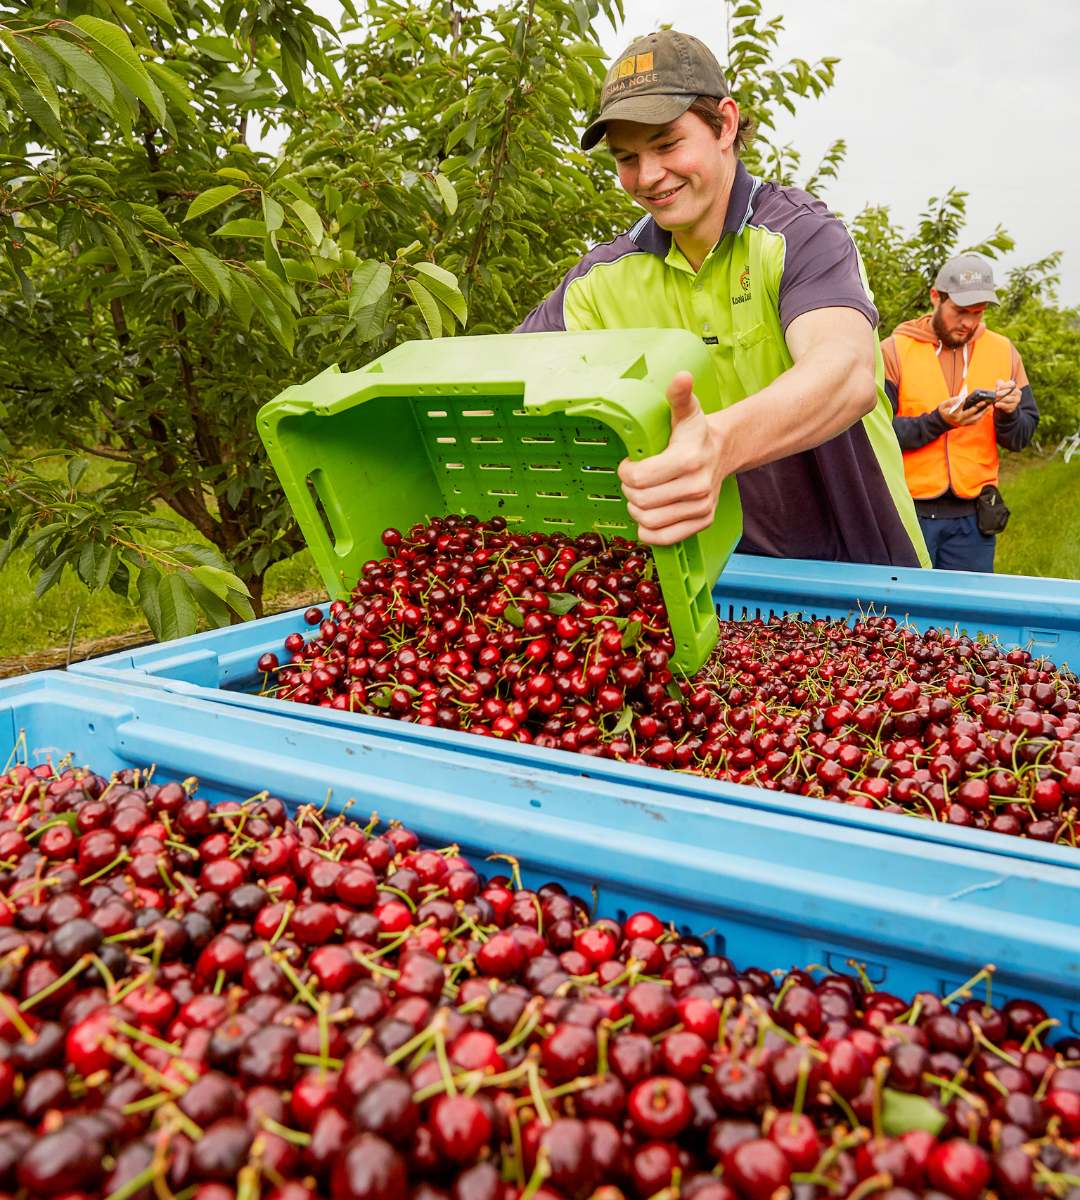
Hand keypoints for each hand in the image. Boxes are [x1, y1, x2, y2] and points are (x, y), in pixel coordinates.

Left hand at [617, 371, 726, 545]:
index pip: (639, 479)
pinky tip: (647, 516)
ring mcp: (701, 507)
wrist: (723, 451)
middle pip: (640, 502)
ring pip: (648, 522)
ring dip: (635, 510)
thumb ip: (679, 395)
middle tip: (633, 480)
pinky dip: (648, 532)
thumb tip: (682, 377)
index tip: (629, 464)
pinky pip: (663, 538)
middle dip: (628, 490)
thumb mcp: (686, 411)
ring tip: (640, 496)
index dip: (626, 472)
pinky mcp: (702, 522)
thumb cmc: (695, 432)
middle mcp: (697, 487)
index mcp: (688, 460)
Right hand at [938, 394, 986, 427]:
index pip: (960, 406)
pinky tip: (984, 412)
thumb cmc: (944, 412)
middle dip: (978, 407)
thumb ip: (951, 401)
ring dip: (982, 413)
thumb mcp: (943, 405)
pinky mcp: (965, 424)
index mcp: (953, 414)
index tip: (967, 397)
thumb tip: (961, 397)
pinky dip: (980, 417)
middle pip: (971, 413)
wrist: (942, 422)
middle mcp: (959, 419)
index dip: (964, 401)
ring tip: (988, 407)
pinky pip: (975, 422)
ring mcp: (963, 423)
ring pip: (975, 419)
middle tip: (984, 402)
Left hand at [994, 378, 1021, 413]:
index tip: (998, 388)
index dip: (1004, 385)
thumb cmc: (1002, 393)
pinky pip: (1008, 406)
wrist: (1003, 403)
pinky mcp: (1013, 407)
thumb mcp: (1000, 387)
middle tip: (996, 394)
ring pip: (1010, 399)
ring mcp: (1016, 400)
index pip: (1011, 384)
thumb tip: (998, 383)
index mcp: (1014, 386)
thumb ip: (999, 384)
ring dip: (1002, 399)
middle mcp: (1017, 393)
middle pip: (1011, 391)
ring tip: (996, 399)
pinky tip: (996, 404)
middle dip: (1003, 392)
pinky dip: (1001, 405)